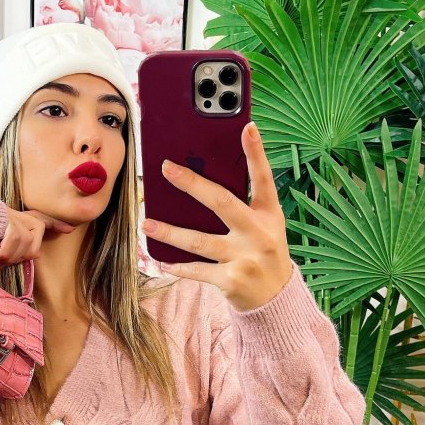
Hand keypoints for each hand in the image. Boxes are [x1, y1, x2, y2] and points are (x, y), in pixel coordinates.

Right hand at [0, 207, 76, 268]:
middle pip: (37, 232)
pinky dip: (5, 252)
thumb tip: (35, 253)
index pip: (37, 218)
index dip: (54, 223)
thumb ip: (13, 252)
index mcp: (8, 220)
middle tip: (0, 260)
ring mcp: (5, 211)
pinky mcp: (0, 213)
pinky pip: (16, 238)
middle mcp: (9, 212)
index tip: (70, 230)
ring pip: (29, 239)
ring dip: (12, 256)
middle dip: (25, 253)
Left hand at [140, 121, 293, 310]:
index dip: (256, 153)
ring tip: (147, 224)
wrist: (277, 297)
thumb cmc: (263, 251)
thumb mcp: (264, 225)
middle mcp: (258, 233)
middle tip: (167, 169)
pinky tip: (161, 261)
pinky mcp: (232, 280)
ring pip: (200, 241)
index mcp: (268, 214)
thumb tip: (200, 183)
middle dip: (192, 184)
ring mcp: (245, 258)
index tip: (247, 126)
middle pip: (221, 202)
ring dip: (170, 233)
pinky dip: (178, 267)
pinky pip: (198, 270)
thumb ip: (242, 205)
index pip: (263, 178)